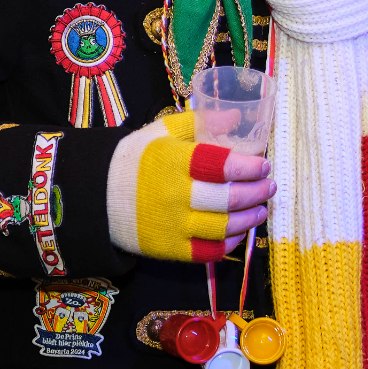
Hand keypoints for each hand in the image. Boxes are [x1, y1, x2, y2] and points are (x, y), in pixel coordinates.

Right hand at [106, 111, 276, 262]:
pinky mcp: (170, 248)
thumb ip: (200, 121)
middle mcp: (174, 195)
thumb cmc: (135, 159)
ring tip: (262, 208)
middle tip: (270, 186)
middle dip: (257, 193)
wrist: (97, 196)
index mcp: (173, 162)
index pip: (220, 165)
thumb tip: (237, 117)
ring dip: (249, 218)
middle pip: (227, 199)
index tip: (264, 164)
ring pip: (223, 227)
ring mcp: (172, 225)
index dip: (248, 167)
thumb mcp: (162, 132)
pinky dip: (229, 242)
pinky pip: (208, 251)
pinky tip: (239, 231)